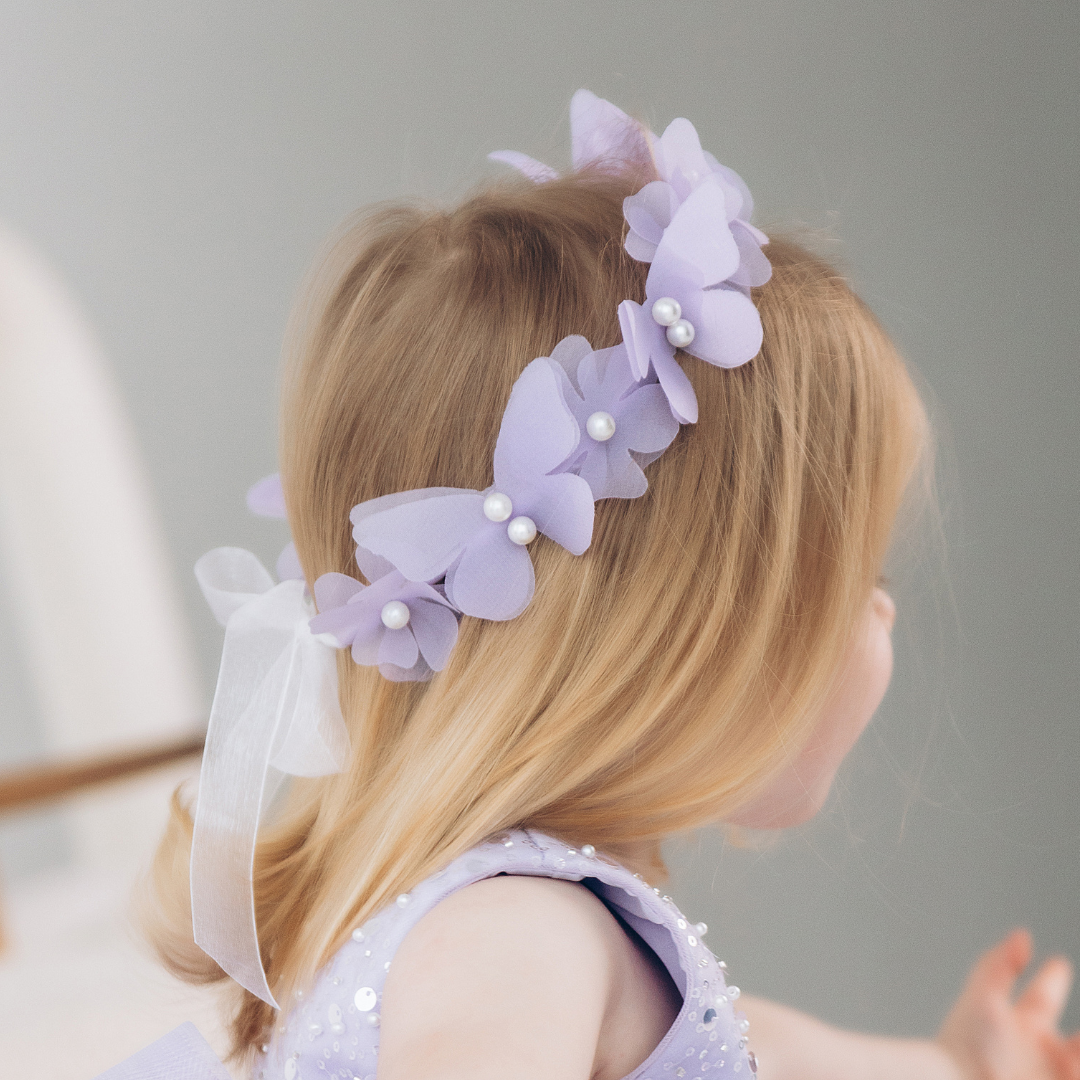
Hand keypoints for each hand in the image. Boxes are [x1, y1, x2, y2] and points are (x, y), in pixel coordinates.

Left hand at [939, 928, 1079, 1079]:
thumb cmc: (965, 1046)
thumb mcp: (983, 998)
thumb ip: (999, 964)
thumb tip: (1022, 934)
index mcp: (1017, 1023)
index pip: (1043, 995)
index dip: (1053, 978)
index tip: (1059, 962)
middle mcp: (1036, 1051)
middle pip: (1070, 1036)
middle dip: (1079, 1032)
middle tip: (1066, 983)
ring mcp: (1050, 1074)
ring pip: (1076, 1055)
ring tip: (1079, 1042)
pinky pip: (1075, 1072)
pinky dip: (1077, 1065)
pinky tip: (1075, 1058)